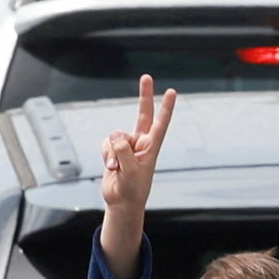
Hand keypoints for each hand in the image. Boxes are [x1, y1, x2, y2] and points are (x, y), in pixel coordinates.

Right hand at [100, 76, 174, 218]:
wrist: (121, 202)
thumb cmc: (133, 189)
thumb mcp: (132, 170)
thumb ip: (123, 150)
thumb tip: (114, 134)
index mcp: (152, 146)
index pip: (161, 123)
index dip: (166, 107)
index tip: (172, 92)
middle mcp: (140, 142)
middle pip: (142, 113)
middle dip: (144, 95)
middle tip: (147, 77)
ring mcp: (126, 145)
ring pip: (115, 136)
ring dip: (112, 152)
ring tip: (116, 168)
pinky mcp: (113, 151)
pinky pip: (106, 144)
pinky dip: (105, 154)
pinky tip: (110, 167)